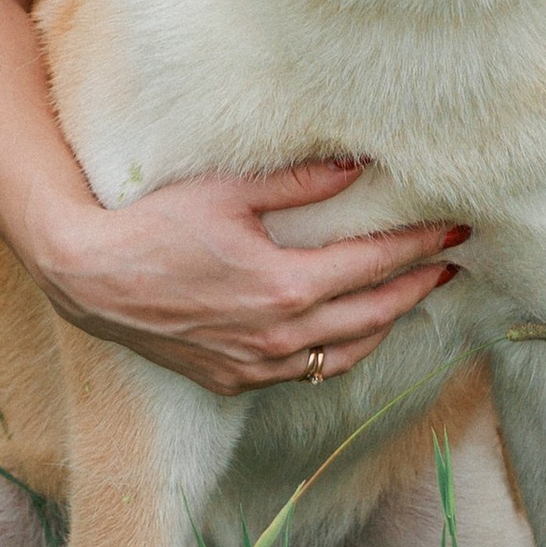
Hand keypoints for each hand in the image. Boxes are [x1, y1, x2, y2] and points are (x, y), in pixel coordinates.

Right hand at [31, 159, 465, 398]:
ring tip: (411, 297)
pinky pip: (308, 374)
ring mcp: (258, 365)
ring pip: (346, 354)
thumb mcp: (227, 192)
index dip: (419, 245)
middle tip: (450, 263)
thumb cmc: (154, 227)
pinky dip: (341, 353)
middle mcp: (281, 336)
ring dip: (386, 325)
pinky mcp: (235, 381)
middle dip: (417, 286)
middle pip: (373, 314)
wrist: (91, 280)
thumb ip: (297, 182)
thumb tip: (356, 165)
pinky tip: (349, 335)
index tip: (454, 228)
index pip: (373, 264)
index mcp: (286, 286)